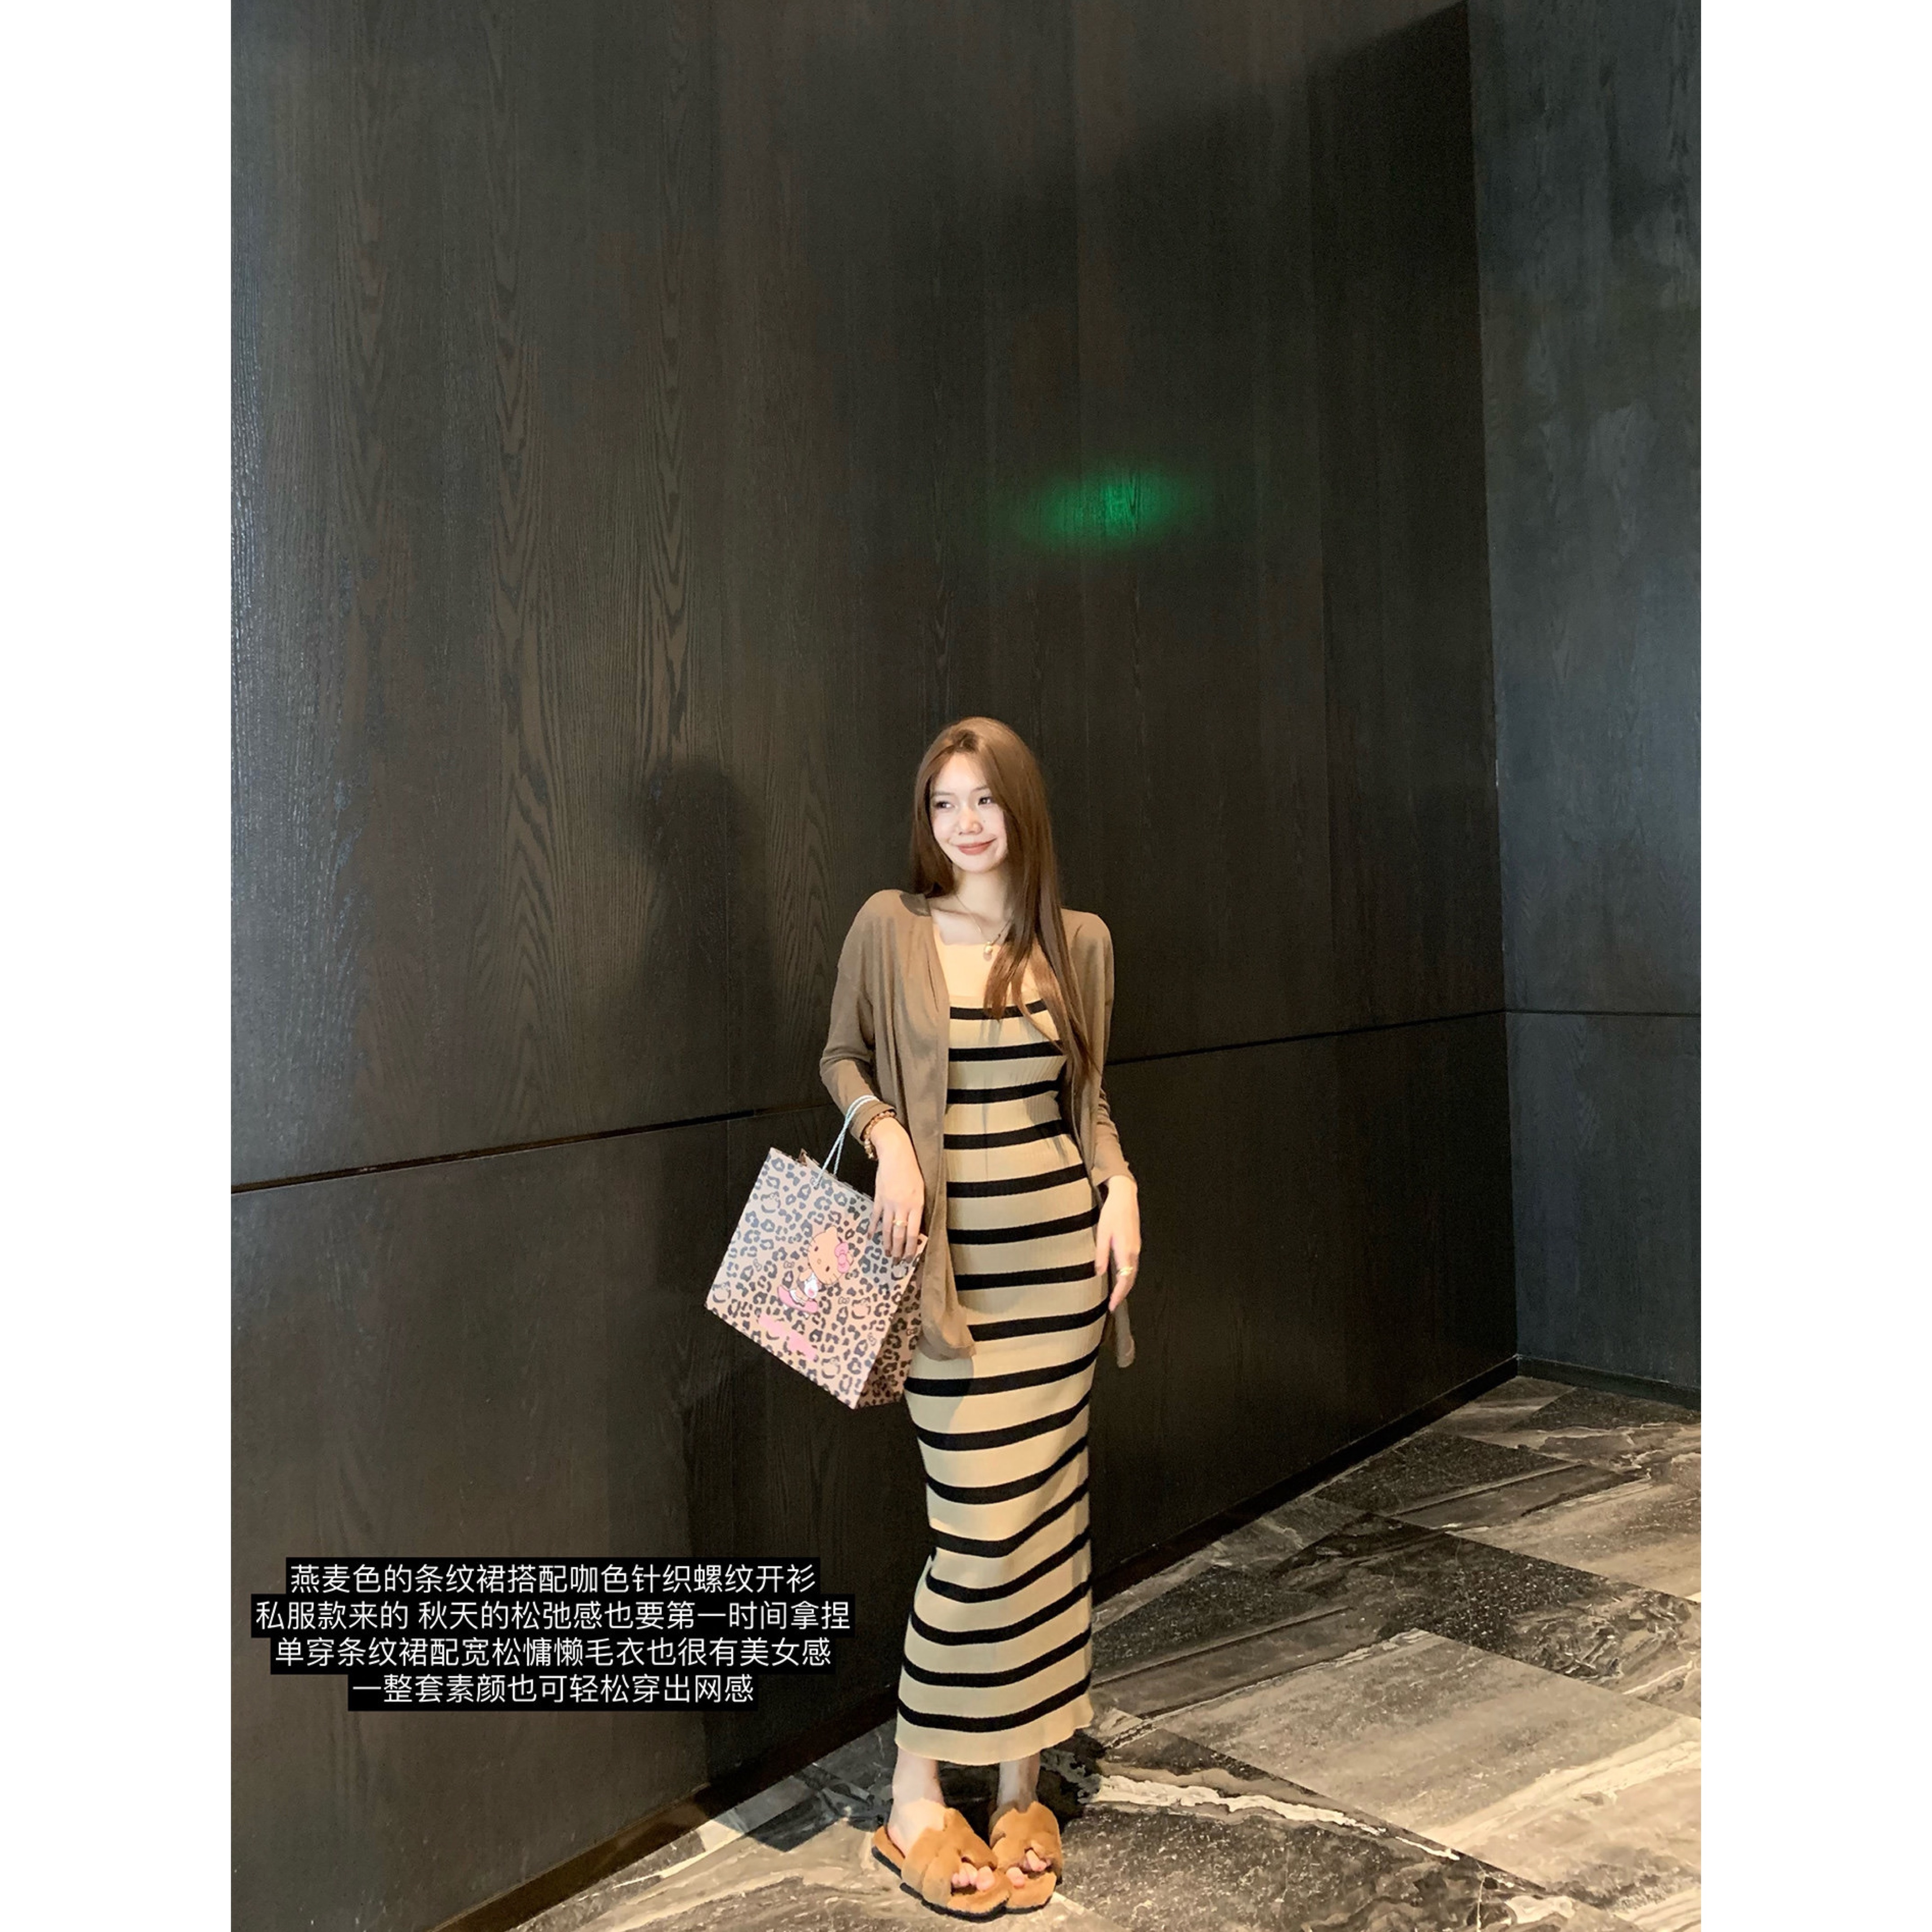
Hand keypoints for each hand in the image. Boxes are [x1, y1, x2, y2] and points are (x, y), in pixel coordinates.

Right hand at [868, 1120, 924, 1261]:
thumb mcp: (921, 1189)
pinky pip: (875, 1217)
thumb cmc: (912, 1170)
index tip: (910, 1257)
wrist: (896, 1154)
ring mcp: (888, 1203)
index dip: (911, 1247)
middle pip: (899, 1234)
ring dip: (887, 1243)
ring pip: (887, 1228)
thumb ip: (918, 1208)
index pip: (913, 1232)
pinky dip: (873, 1228)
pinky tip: (871, 1237)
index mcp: (916, 1205)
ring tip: (887, 1254)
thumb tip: (916, 1226)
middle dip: (899, 1250)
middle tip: (897, 1261)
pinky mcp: (878, 1198)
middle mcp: (902, 1206)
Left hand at [1094, 1175, 1140, 1310]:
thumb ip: (1101, 1255)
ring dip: (1126, 1285)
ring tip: (1116, 1295)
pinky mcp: (1135, 1243)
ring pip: (1133, 1272)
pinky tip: (1121, 1276)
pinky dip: (1128, 1275)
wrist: (1125, 1197)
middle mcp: (1134, 1252)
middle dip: (1123, 1293)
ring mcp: (1136, 1247)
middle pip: (1131, 1278)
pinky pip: (1133, 1264)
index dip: (1119, 1295)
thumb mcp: (1102, 1234)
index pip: (1124, 1279)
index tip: (1113, 1306)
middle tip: (1114, 1305)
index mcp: (1125, 1251)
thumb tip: (1099, 1273)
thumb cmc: (1112, 1213)